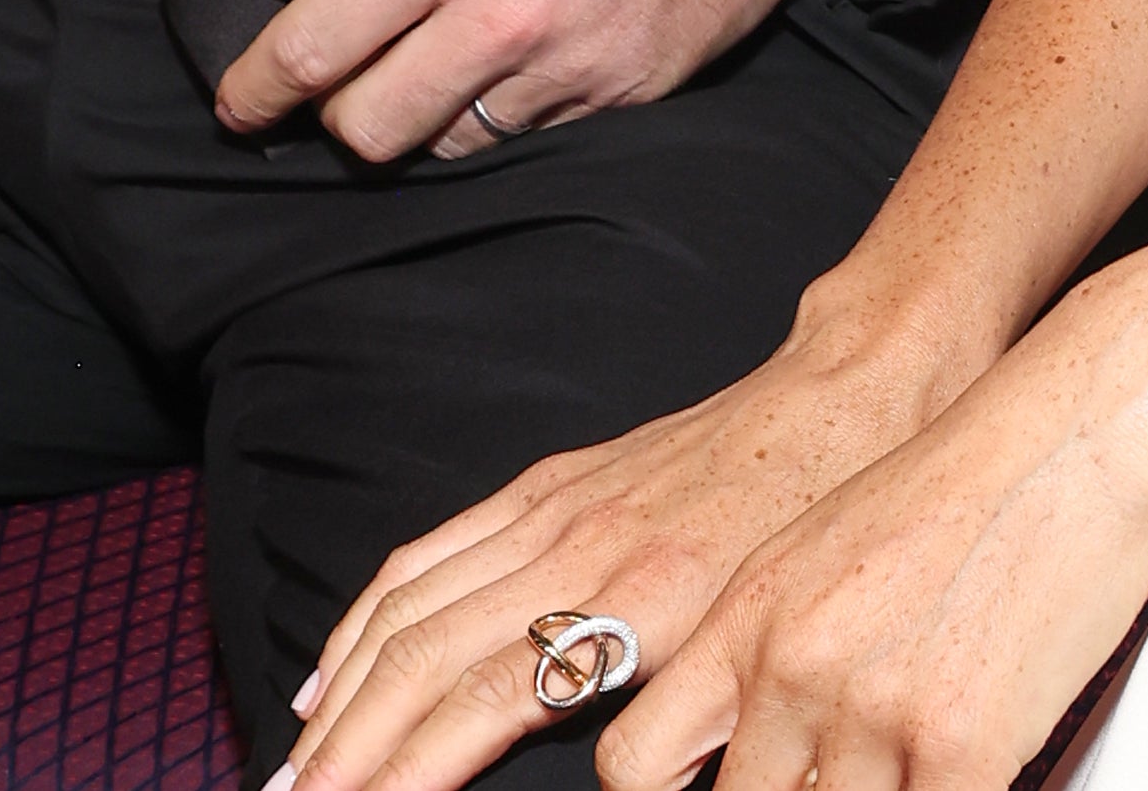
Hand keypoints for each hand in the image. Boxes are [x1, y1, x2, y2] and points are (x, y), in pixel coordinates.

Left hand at [213, 0, 866, 159]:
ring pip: (451, 143)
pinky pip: (538, 128)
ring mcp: (573, 63)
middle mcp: (506, 14)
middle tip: (351, 76)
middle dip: (339, 114)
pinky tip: (533, 47)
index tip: (239, 102)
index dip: (256, 88)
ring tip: (450, 57)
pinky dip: (515, 102)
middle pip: (368, 130)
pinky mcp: (631, 90)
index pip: (315, 49)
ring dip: (429, 114)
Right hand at [281, 301, 969, 790]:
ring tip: (294, 771)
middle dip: (347, 753)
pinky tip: (334, 671)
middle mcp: (572, 553)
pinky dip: (370, 614)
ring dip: (339, 698)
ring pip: (410, 610)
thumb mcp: (766, 638)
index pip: (474, 712)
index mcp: (625, 607)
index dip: (401, 779)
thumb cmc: (825, 525)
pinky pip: (438, 551)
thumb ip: (688, 720)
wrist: (853, 395)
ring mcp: (555, 510)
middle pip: (418, 666)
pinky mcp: (556, 480)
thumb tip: (643, 782)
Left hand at [598, 284, 1147, 790]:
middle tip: (843, 771)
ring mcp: (871, 713)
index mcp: (751, 614)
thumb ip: (777, 644)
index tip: (721, 784)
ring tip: (914, 749)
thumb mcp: (835, 544)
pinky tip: (971, 762)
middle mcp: (793, 667)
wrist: (1086, 420)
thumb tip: (758, 740)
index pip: (637, 763)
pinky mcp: (958, 746)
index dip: (677, 790)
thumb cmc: (982, 471)